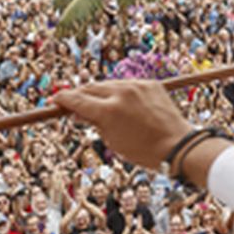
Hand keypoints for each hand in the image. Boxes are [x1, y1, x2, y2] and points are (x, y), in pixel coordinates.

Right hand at [53, 81, 192, 169]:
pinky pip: (128, 85)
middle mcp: (121, 93)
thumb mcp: (112, 141)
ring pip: (109, 84)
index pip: (76, 99)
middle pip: (91, 87)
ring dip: (101, 93)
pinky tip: (121, 104)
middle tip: (72, 102)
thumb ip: (93, 122)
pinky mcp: (150, 83)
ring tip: (99, 106)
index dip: (63, 99)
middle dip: (80, 94)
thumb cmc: (143, 150)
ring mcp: (137, 86)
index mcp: (108, 110)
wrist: (177, 145)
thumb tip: (78, 112)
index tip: (55, 100)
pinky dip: (121, 93)